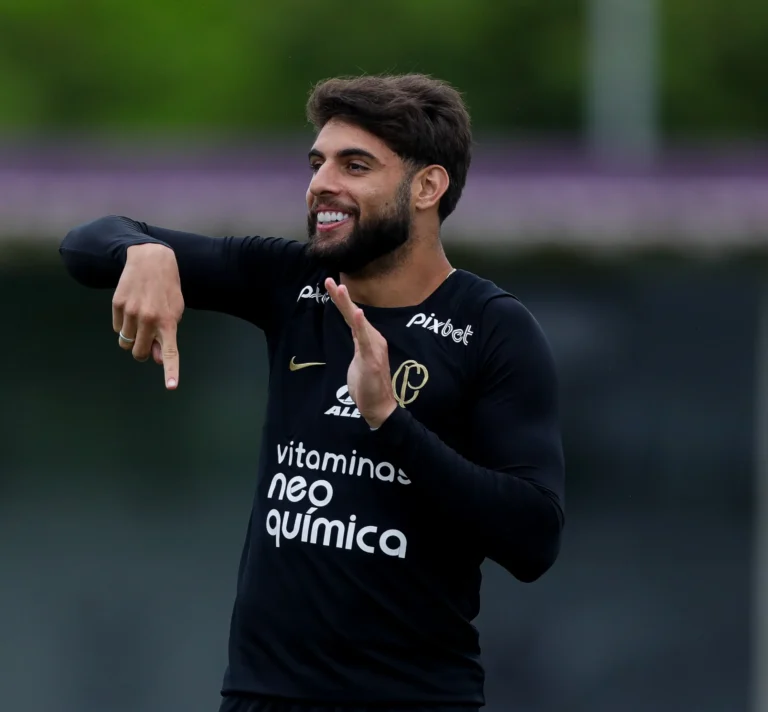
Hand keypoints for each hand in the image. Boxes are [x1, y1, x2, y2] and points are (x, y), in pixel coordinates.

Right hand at [112, 243, 183, 388]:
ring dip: (131, 337)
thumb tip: (153, 357)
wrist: (150, 259)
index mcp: (168, 322)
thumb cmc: (167, 289)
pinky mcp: (117, 305)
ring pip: (125, 342)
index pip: (169, 352)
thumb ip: (166, 336)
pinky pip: (117, 328)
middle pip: (139, 353)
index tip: (172, 386)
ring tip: (140, 318)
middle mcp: (148, 319)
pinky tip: (132, 308)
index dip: (171, 371)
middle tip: (147, 339)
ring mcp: (131, 313)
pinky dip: (123, 324)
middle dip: (142, 351)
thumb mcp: (175, 310)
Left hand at [325, 278, 396, 428]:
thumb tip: (355, 334)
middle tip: (329, 280)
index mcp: (369, 339)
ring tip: (340, 288)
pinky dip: (362, 325)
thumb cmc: (368, 385)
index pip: (352, 317)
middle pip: (354, 314)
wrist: (379, 407)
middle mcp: (373, 339)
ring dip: (348, 305)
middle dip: (341, 297)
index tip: (331, 284)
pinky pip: (365, 339)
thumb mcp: (359, 361)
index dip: (342, 301)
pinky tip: (358, 313)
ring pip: (358, 322)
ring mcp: (373, 348)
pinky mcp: (372, 359)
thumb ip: (358, 345)